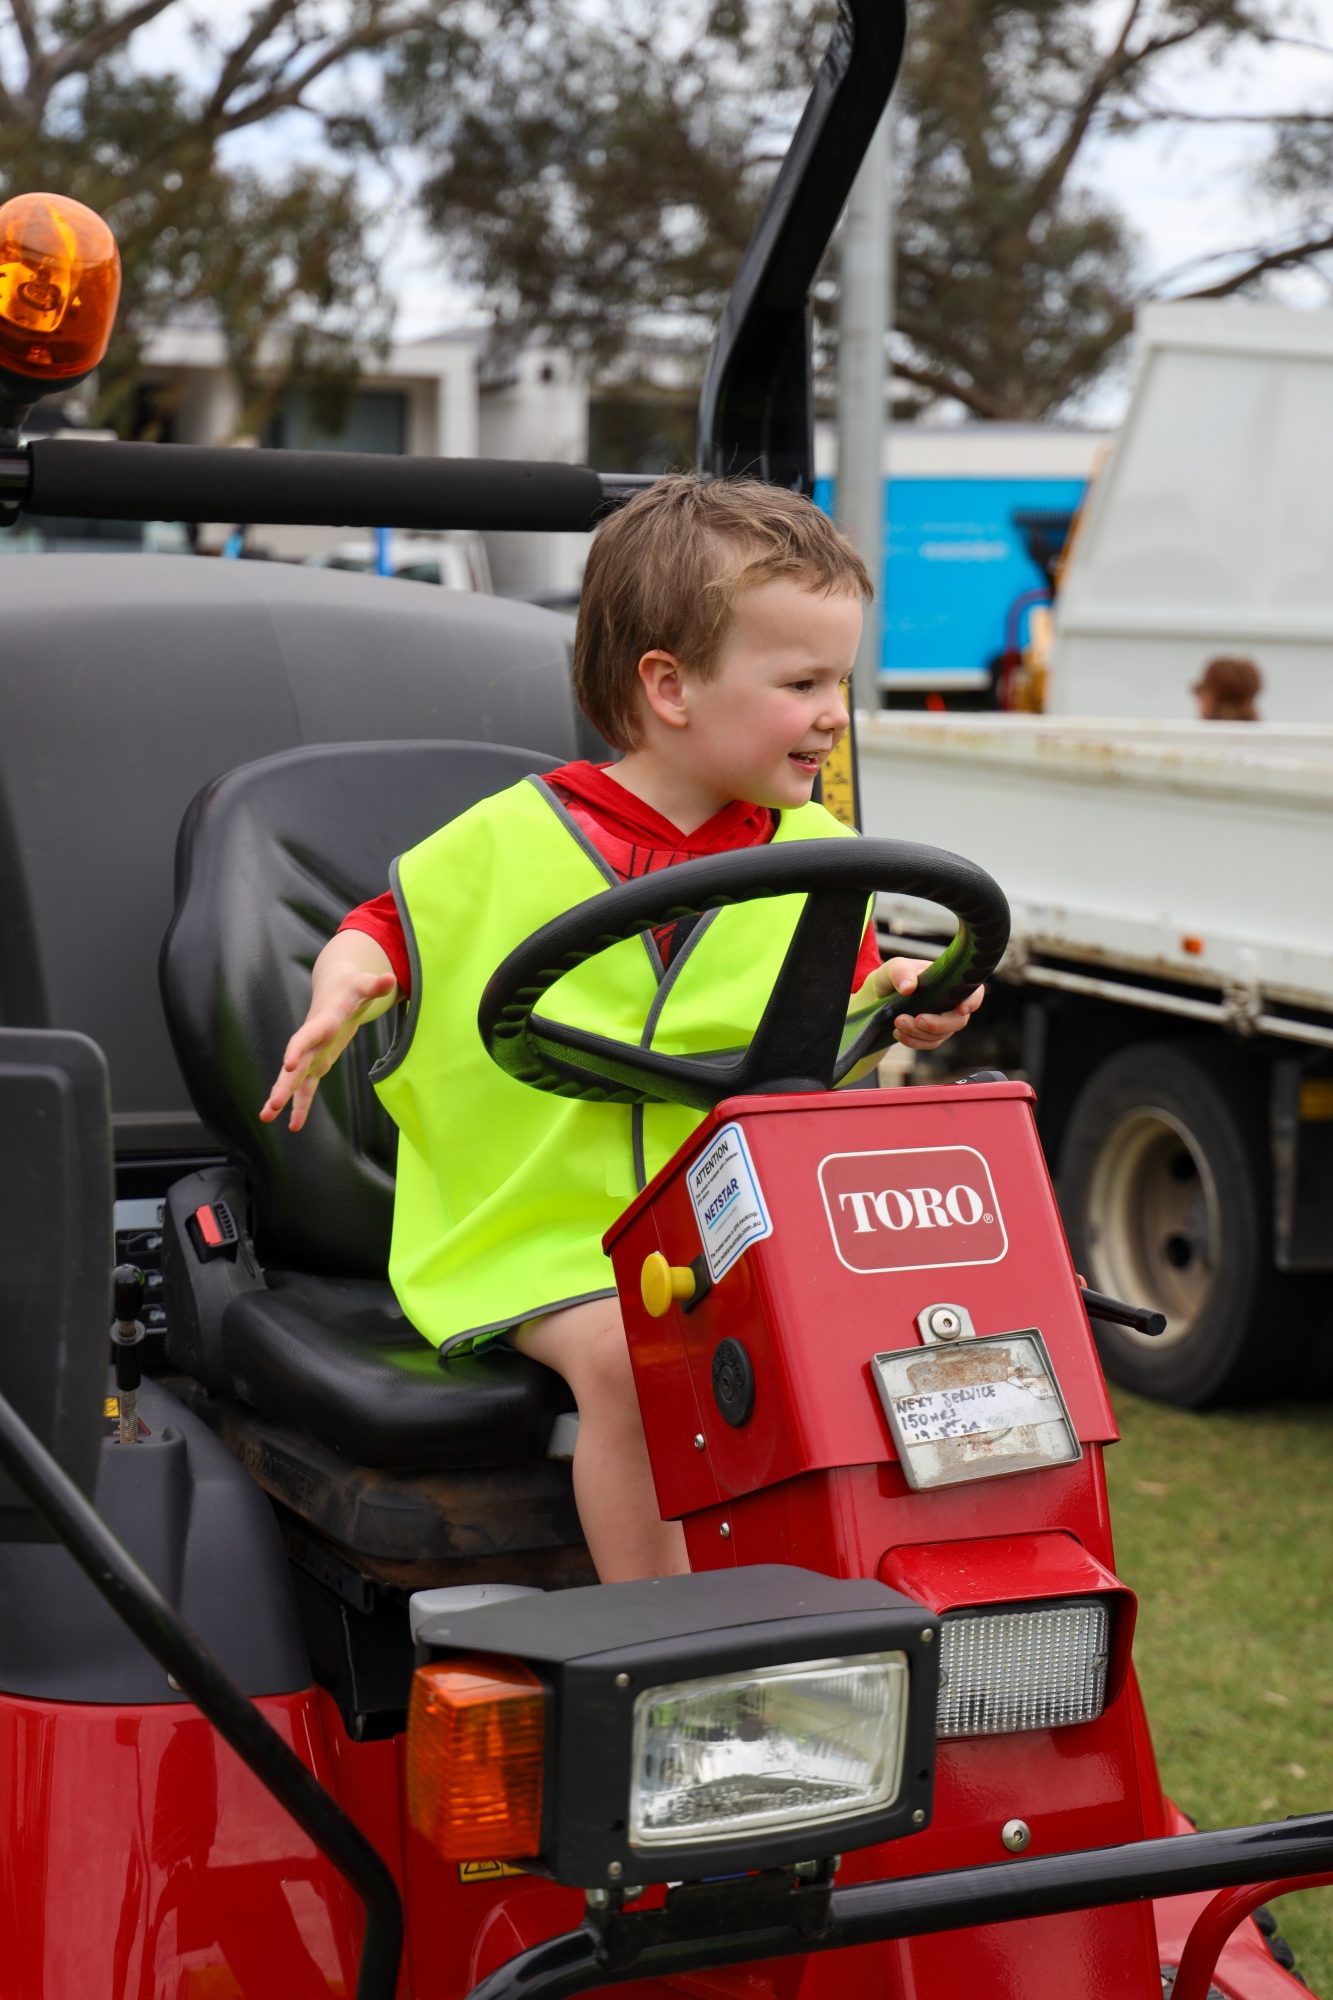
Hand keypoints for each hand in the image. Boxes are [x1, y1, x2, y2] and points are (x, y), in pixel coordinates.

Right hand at [260, 964, 396, 1132]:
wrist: (336, 987)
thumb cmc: (352, 986)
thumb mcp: (364, 985)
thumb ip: (374, 985)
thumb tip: (390, 979)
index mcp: (323, 1022)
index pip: (307, 1036)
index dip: (298, 1048)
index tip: (288, 1063)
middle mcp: (312, 1041)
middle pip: (294, 1065)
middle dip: (283, 1085)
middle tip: (271, 1106)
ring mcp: (312, 1054)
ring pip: (294, 1079)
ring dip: (282, 1098)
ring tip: (266, 1118)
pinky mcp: (317, 1063)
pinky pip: (306, 1088)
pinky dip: (301, 1105)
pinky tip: (295, 1126)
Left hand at [873, 956, 984, 1051]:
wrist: (878, 997)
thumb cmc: (892, 978)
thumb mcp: (893, 968)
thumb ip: (900, 973)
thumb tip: (908, 988)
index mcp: (948, 982)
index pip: (973, 991)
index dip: (973, 1001)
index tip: (961, 1009)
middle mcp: (950, 1003)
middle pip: (959, 1021)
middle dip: (938, 1024)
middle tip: (917, 1019)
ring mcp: (942, 1021)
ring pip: (942, 1035)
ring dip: (919, 1032)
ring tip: (898, 1021)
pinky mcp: (930, 1035)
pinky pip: (928, 1044)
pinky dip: (913, 1041)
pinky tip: (897, 1032)